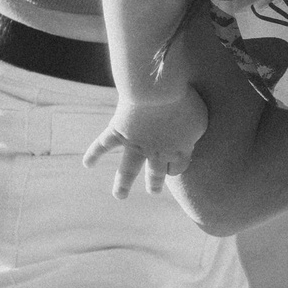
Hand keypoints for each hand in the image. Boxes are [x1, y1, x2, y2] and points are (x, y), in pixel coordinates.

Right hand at [83, 88, 207, 196]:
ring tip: (120, 196)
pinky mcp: (118, 132)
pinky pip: (103, 145)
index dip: (175, 168)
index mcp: (178, 150)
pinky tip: (87, 164)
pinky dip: (93, 154)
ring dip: (122, 184)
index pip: (177, 168)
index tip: (174, 169)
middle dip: (154, 183)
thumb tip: (189, 136)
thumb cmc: (184, 102)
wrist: (158, 92)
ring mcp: (135, 144)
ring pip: (128, 170)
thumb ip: (194, 131)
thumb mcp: (199, 117)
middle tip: (154, 191)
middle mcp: (156, 153)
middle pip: (156, 173)